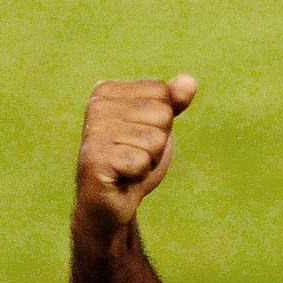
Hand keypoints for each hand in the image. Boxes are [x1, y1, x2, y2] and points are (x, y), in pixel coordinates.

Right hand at [74, 75, 197, 239]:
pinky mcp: (94, 159)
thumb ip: (174, 101)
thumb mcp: (159, 126)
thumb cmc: (135, 159)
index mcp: (108, 91)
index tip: (140, 136)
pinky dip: (140, 173)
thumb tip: (190, 81)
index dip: (162, 121)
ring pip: (156, 139)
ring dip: (150, 159)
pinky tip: (123, 176)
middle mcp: (95, 106)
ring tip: (129, 165)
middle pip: (162, 114)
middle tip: (135, 154)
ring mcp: (92, 132)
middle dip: (158, 142)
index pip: (163, 93)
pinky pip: (143, 160)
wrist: (113, 201)